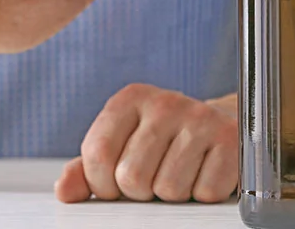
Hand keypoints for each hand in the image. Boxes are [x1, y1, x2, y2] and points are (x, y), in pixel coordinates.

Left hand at [54, 84, 237, 203]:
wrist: (219, 127)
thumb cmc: (162, 143)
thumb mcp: (120, 148)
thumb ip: (87, 168)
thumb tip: (64, 190)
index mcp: (130, 99)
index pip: (98, 154)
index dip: (103, 184)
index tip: (117, 184)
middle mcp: (166, 102)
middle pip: (132, 177)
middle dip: (140, 192)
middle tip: (154, 178)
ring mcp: (201, 119)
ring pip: (169, 189)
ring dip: (172, 196)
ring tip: (180, 174)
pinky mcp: (230, 140)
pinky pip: (205, 192)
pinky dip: (202, 195)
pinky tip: (204, 173)